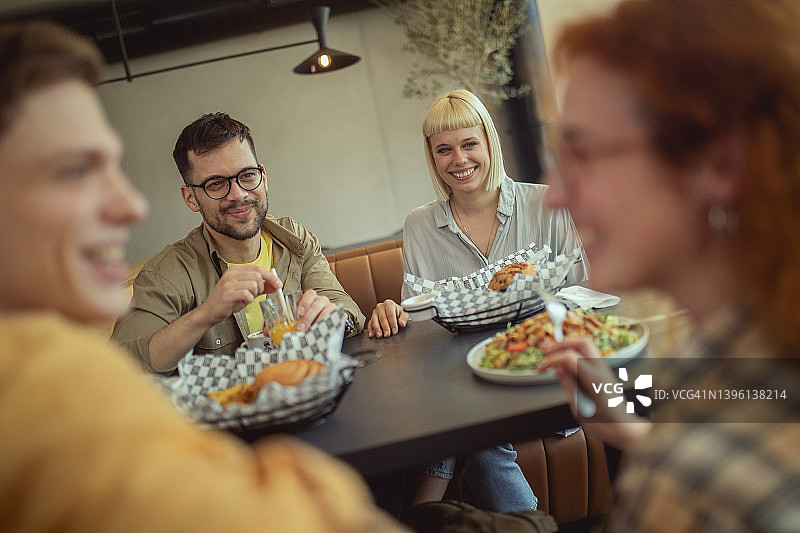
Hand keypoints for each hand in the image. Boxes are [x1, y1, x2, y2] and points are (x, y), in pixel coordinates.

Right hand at [199, 265, 280, 325]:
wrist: (210, 311)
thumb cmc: (228, 301)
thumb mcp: (246, 291)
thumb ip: (260, 286)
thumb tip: (275, 285)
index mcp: (235, 269)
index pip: (258, 268)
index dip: (271, 277)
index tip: (278, 284)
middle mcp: (231, 273)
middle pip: (258, 275)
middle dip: (262, 287)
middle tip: (256, 295)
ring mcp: (228, 283)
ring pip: (254, 284)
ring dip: (254, 295)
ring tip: (245, 299)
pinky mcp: (227, 293)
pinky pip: (247, 294)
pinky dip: (248, 300)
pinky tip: (241, 302)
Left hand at [294, 289, 336, 331]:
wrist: (323, 326)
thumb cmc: (308, 321)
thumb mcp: (299, 318)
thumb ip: (293, 319)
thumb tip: (282, 326)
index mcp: (312, 298)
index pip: (310, 295)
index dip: (304, 302)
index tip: (299, 312)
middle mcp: (322, 301)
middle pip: (317, 304)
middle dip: (309, 316)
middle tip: (301, 327)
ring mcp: (331, 307)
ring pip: (328, 309)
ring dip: (320, 320)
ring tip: (313, 330)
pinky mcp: (339, 315)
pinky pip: (339, 316)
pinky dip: (335, 321)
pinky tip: (329, 328)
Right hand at [366, 299, 407, 337]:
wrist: (393, 313)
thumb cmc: (398, 313)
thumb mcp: (404, 314)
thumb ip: (404, 318)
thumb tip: (402, 323)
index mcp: (389, 304)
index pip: (390, 314)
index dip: (393, 323)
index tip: (394, 331)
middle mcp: (380, 307)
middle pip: (382, 317)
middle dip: (385, 327)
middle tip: (387, 335)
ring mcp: (375, 312)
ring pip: (374, 320)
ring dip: (377, 329)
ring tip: (380, 336)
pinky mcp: (371, 318)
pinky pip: (369, 324)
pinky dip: (370, 330)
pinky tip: (371, 335)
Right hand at [539, 336, 649, 450]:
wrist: (624, 429)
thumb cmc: (605, 424)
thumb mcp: (580, 408)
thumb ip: (569, 385)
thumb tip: (557, 370)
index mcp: (594, 380)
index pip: (569, 357)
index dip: (552, 360)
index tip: (542, 369)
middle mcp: (601, 370)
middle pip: (581, 342)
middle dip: (561, 344)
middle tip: (546, 352)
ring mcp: (604, 370)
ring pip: (586, 346)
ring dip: (568, 347)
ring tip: (553, 356)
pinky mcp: (603, 373)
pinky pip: (588, 355)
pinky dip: (574, 354)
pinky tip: (565, 365)